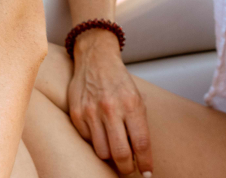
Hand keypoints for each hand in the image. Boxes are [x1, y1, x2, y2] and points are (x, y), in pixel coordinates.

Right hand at [68, 29, 151, 176]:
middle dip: (127, 168)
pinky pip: (88, 141)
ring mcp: (92, 111)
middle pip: (121, 154)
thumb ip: (138, 125)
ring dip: (110, 156)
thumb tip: (140, 156)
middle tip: (129, 169)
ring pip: (102, 152)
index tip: (147, 173)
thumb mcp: (136, 98)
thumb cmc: (118, 81)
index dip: (146, 164)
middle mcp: (111, 108)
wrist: (96, 58)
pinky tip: (100, 130)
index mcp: (131, 104)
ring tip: (114, 148)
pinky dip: (95, 141)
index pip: (141, 143)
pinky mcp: (77, 114)